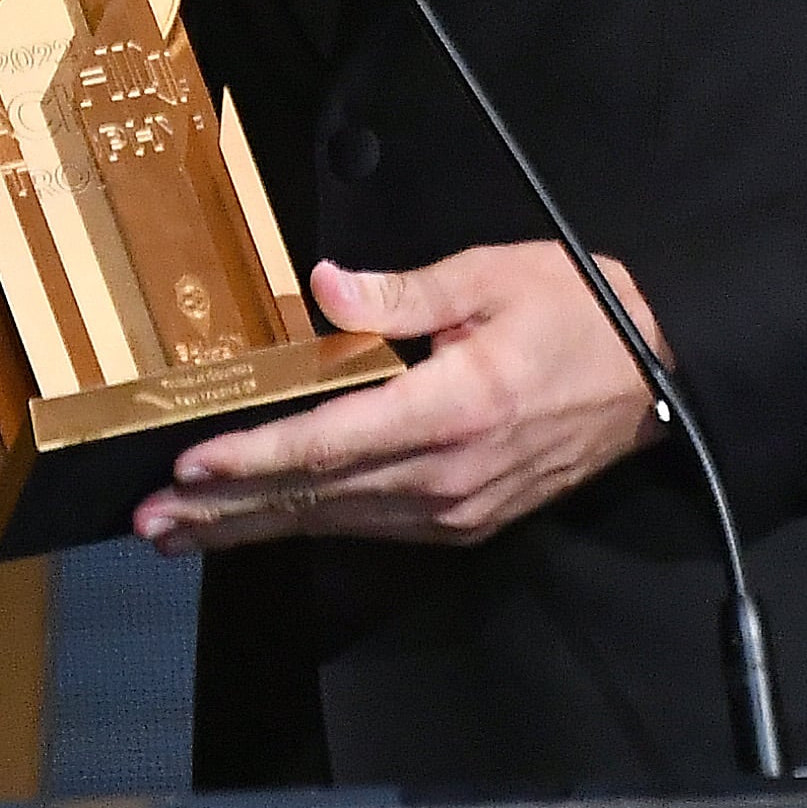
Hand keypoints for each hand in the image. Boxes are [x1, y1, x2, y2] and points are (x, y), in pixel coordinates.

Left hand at [131, 246, 669, 552]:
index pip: (328, 443)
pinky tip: (263, 522)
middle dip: (224, 512)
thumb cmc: (577, 311)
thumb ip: (399, 294)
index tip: (189, 468)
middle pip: (315, 498)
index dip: (253, 458)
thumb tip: (322, 288)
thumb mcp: (490, 275)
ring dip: (254, 525)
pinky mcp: (466, 521)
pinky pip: (371, 526)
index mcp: (451, 410)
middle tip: (148, 523)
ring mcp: (456, 509)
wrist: (658, 375)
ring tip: (182, 532)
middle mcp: (446, 476)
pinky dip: (309, 523)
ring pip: (335, 521)